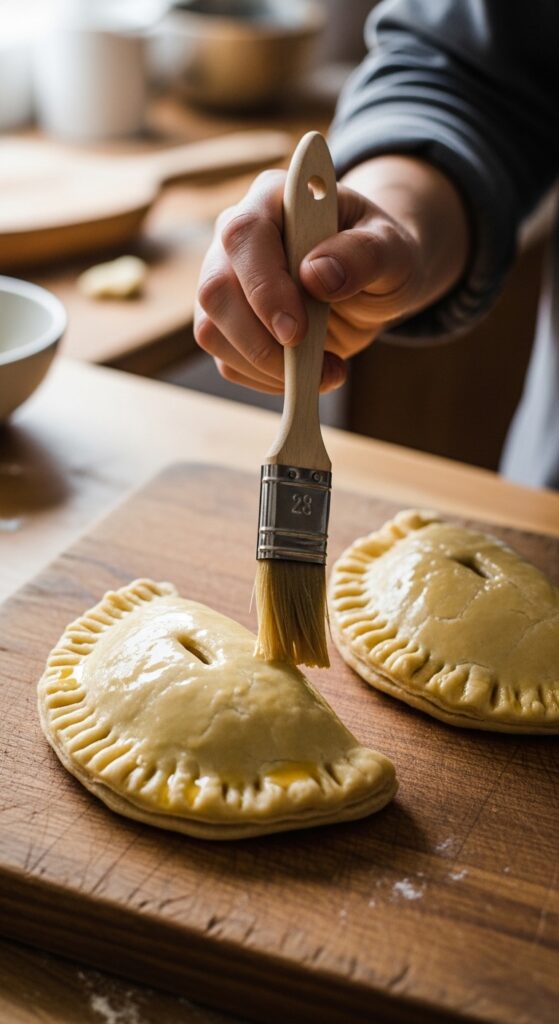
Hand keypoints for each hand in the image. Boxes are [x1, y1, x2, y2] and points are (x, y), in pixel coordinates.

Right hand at [194, 156, 468, 392]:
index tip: (296, 332)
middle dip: (260, 340)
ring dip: (267, 366)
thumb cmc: (381, 255)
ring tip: (326, 369)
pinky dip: (267, 380)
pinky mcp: (227, 323)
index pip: (245, 236)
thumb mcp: (394, 249)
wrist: (374, 283)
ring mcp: (225, 281)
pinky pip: (229, 361)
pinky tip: (309, 374)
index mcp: (274, 199)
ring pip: (213, 331)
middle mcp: (237, 237)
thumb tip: (316, 274)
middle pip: (216, 290)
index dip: (264, 287)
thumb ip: (364, 254)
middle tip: (314, 365)